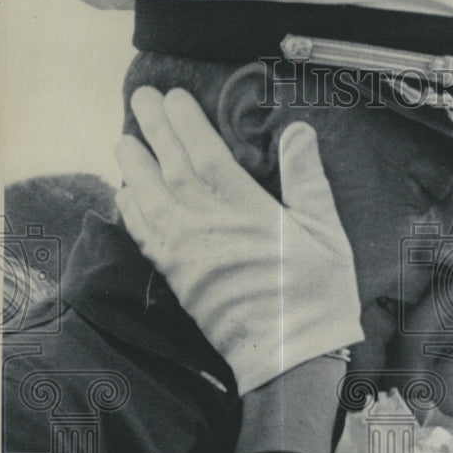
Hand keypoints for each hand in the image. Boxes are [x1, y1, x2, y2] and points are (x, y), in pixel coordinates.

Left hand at [115, 87, 362, 393]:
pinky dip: (131, 210)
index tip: (175, 97)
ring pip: (147, 197)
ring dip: (133, 164)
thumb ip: (308, 180)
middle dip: (153, 127)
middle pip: (169, 165)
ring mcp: (185, 253)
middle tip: (141, 98)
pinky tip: (127, 194)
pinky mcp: (177, 278)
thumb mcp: (326, 233)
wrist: (291, 356)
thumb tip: (298, 131)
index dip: (185, 120)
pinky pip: (143, 236)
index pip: (203, 151)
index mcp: (244, 208)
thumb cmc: (317, 295)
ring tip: (126, 140)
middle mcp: (206, 225)